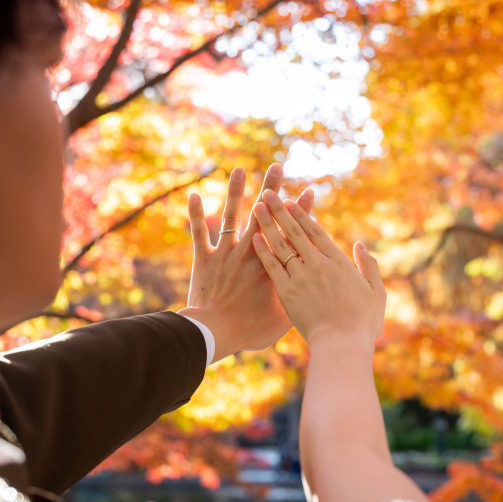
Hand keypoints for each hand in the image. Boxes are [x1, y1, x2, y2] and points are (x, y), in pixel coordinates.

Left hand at [179, 164, 313, 362]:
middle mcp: (250, 252)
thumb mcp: (284, 319)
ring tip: (239, 169)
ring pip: (231, 215)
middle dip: (271, 189)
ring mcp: (226, 254)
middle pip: (263, 215)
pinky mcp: (205, 259)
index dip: (300, 210)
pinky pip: (199, 232)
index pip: (290, 230)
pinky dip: (195, 214)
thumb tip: (309, 292)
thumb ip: (295, 300)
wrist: (216, 333)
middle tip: (277, 167)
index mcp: (273, 264)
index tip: (308, 190)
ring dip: (234, 191)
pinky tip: (193, 194)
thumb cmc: (251, 330)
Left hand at [250, 189, 384, 348]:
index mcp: (338, 262)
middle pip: (295, 232)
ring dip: (267, 224)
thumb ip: (369, 266)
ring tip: (256, 207)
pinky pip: (272, 266)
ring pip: (281, 245)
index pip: (316, 231)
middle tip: (268, 193)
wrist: (342, 343)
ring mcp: (301, 277)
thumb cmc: (363, 322)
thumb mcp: (376, 292)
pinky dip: (262, 251)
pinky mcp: (287, 293)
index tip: (291, 201)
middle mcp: (318, 264)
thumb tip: (360, 245)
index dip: (302, 214)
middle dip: (280, 211)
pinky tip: (253, 238)